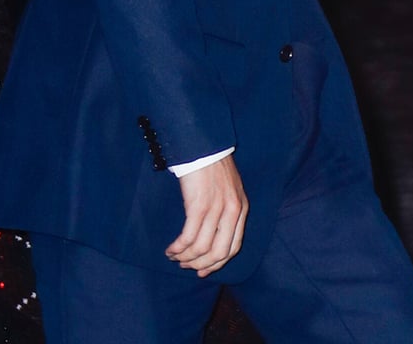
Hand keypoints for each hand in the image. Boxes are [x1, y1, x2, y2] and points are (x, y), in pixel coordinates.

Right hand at [165, 154, 247, 276]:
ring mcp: (216, 210)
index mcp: (241, 208)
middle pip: (219, 253)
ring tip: (174, 257)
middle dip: (200, 265)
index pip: (233, 248)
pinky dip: (178, 248)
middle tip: (185, 266)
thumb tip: (213, 228)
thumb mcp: (229, 186)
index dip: (217, 263)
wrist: (203, 142)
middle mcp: (232, 212)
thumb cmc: (212, 161)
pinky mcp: (198, 206)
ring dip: (186, 258)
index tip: (202, 270)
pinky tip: (171, 249)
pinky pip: (189, 237)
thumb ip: (227, 206)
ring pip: (202, 248)